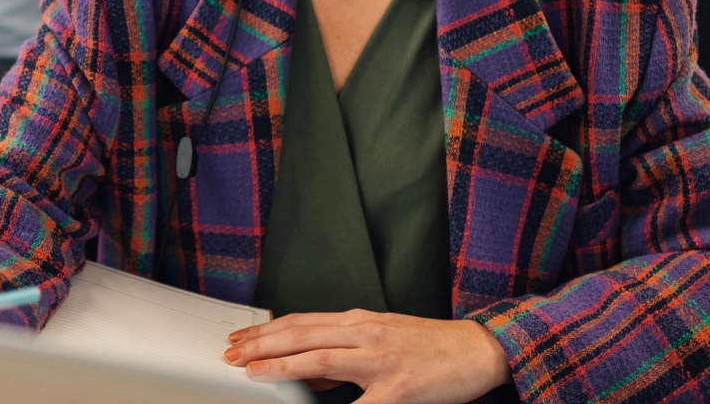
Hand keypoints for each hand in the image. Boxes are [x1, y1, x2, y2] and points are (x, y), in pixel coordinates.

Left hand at [225, 311, 509, 403]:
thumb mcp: (379, 340)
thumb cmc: (429, 346)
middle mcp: (365, 334)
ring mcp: (380, 360)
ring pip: (320, 357)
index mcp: (359, 322)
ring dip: (281, 363)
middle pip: (301, 334)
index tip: (240, 339)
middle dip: (262, 344)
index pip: (301, 322)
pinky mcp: (398, 388)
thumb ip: (342, 353)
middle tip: (231, 352)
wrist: (478, 351)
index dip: (267, 330)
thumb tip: (305, 372)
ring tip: (252, 369)